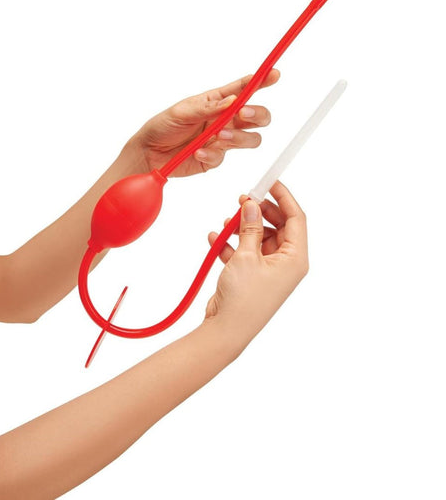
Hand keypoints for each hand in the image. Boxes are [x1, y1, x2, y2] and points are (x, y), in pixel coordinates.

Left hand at [126, 70, 279, 176]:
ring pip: (250, 139)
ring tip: (217, 137)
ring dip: (238, 137)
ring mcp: (221, 140)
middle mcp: (224, 119)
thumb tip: (233, 100)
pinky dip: (212, 155)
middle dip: (258, 114)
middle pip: (258, 117)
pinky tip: (197, 152)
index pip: (244, 89)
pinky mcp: (214, 159)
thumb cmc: (162, 126)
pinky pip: (223, 158)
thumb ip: (209, 108)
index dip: (262, 81)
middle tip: (243, 114)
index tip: (274, 74)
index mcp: (217, 101)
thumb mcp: (182, 111)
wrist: (148, 154)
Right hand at [204, 182, 307, 349]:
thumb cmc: (243, 300)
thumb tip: (251, 204)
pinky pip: (245, 252)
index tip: (270, 182)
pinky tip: (216, 238)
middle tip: (243, 199)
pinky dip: (232, 244)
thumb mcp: (246, 255)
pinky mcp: (252, 275)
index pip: (296, 218)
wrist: (226, 330)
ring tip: (227, 222)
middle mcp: (285, 263)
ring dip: (242, 227)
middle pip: (277, 226)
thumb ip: (249, 226)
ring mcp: (269, 270)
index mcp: (295, 259)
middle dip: (258, 211)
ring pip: (258, 237)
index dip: (283, 197)